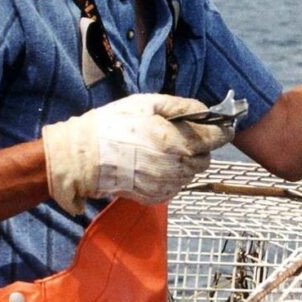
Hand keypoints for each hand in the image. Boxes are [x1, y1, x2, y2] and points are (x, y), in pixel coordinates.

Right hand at [41, 94, 231, 214]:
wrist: (82, 158)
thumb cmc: (113, 126)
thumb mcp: (146, 104)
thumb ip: (182, 106)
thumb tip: (206, 110)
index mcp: (178, 141)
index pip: (217, 138)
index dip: (220, 130)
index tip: (217, 126)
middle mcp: (177, 166)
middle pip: (205, 158)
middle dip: (198, 147)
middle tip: (176, 137)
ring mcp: (168, 184)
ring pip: (191, 173)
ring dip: (183, 162)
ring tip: (158, 151)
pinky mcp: (157, 197)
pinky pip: (175, 186)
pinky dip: (170, 176)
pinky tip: (150, 165)